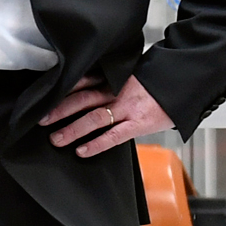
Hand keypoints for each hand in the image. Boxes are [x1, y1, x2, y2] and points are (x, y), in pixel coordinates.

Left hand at [41, 75, 173, 157]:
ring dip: (72, 129)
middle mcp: (117, 91)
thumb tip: (87, 89)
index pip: (82, 81)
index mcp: (113, 78)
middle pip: (82, 99)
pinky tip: (82, 151)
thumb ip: (111, 82)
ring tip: (56, 139)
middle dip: (59, 110)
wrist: (184, 84)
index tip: (44, 97)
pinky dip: (96, 144)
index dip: (62, 90)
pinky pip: (114, 135)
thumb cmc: (156, 82)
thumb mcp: (131, 75)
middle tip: (41, 120)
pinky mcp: (138, 123)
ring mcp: (127, 108)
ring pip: (94, 118)